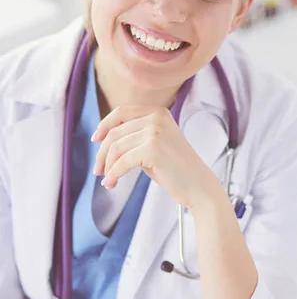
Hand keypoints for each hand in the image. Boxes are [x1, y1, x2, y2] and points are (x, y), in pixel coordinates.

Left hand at [91, 106, 217, 208]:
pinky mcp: (153, 149)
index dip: (104, 125)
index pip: (121, 112)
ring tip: (108, 179)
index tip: (96, 139)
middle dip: (103, 153)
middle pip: (115, 132)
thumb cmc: (176, 169)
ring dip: (107, 166)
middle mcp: (157, 117)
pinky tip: (111, 183)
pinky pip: (122, 162)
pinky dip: (113, 174)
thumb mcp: (156, 143)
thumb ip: (136, 135)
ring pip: (116, 147)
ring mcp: (155, 132)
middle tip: (99, 170)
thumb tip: (104, 138)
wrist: (198, 186)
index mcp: (158, 112)